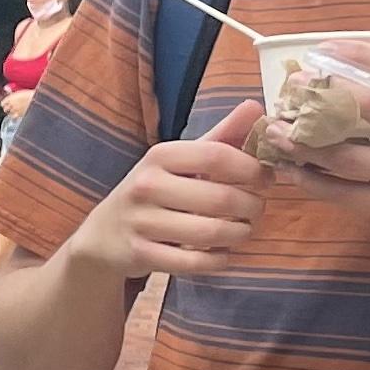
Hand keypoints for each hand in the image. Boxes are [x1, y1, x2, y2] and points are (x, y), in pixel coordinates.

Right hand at [67, 101, 269, 278]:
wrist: (104, 235)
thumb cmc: (154, 191)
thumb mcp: (180, 161)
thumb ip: (221, 136)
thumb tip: (255, 106)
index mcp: (159, 156)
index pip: (217, 156)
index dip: (252, 168)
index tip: (266, 178)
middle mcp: (147, 186)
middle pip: (221, 198)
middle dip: (252, 206)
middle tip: (257, 209)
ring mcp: (141, 222)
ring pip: (212, 233)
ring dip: (241, 234)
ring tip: (244, 229)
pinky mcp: (141, 254)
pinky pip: (197, 263)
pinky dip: (220, 259)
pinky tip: (223, 251)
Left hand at [273, 37, 369, 263]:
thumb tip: (354, 79)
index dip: (358, 53)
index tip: (323, 49)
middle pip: (367, 104)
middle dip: (321, 94)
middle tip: (290, 89)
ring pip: (345, 154)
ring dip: (303, 143)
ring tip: (274, 133)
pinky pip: (344, 193)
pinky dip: (313, 181)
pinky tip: (292, 172)